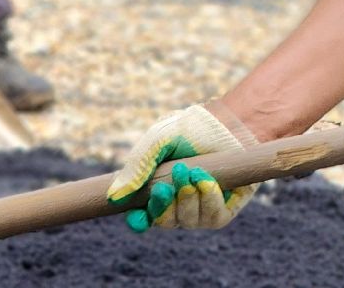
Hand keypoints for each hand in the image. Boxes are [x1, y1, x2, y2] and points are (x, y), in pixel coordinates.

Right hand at [106, 100, 259, 230]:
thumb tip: (114, 197)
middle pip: (164, 222)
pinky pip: (213, 218)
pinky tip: (207, 180)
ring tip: (193, 171)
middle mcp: (179, 204)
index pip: (143, 218)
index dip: (139, 221)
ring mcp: (202, 209)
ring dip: (188, 198)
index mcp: (157, 191)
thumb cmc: (191, 129)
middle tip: (166, 184)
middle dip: (164, 205)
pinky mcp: (225, 209)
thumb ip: (136, 167)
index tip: (138, 215)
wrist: (229, 122)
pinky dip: (209, 199)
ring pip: (188, 221)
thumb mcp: (157, 142)